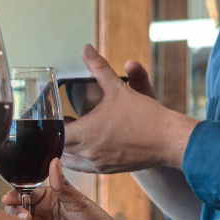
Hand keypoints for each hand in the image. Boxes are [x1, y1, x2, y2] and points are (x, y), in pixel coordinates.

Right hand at [0, 159, 137, 219]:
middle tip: (25, 217)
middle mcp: (44, 210)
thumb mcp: (77, 201)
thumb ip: (62, 184)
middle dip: (16, 212)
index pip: (25, 192)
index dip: (15, 195)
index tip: (9, 199)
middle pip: (19, 208)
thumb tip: (54, 161)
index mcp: (49, 196)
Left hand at [64, 44, 198, 173]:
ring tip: (73, 133)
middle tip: (62, 123)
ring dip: (68, 148)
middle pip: (58, 149)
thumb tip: (86, 48)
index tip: (53, 118)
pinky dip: (82, 157)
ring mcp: (98, 164)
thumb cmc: (144, 115)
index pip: (54, 135)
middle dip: (57, 137)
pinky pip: (85, 167)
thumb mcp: (118, 88)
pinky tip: (89, 144)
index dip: (50, 127)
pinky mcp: (108, 170)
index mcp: (85, 133)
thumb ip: (99, 67)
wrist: (169, 140)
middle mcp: (88, 153)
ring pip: (70, 160)